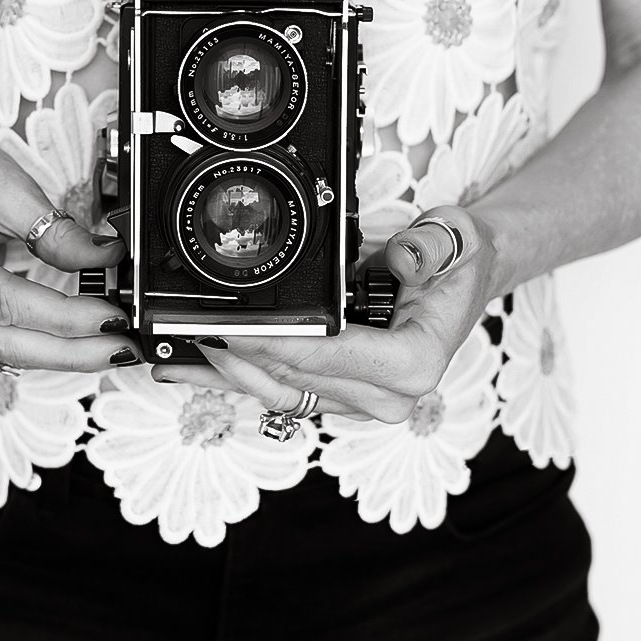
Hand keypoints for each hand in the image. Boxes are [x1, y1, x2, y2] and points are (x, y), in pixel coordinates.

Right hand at [0, 103, 134, 370]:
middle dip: (69, 350)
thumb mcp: (5, 184)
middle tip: (123, 349)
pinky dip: (36, 343)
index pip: (5, 303)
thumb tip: (106, 259)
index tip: (113, 317)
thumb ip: (55, 230)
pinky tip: (72, 343)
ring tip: (108, 348)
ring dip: (58, 353)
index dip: (65, 317)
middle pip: (1, 341)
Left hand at [152, 211, 499, 422]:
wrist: (467, 278)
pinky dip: (240, 377)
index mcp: (412, 365)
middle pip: (293, 379)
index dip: (272, 343)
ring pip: (279, 393)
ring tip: (173, 357)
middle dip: (236, 355)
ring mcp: (362, 401)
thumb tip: (399, 257)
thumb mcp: (454, 239)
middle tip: (184, 331)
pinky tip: (198, 367)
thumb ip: (427, 248)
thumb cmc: (459, 262)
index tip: (228, 327)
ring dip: (225, 375)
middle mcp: (387, 395)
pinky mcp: (341, 394)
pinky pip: (283, 389)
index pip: (327, 357)